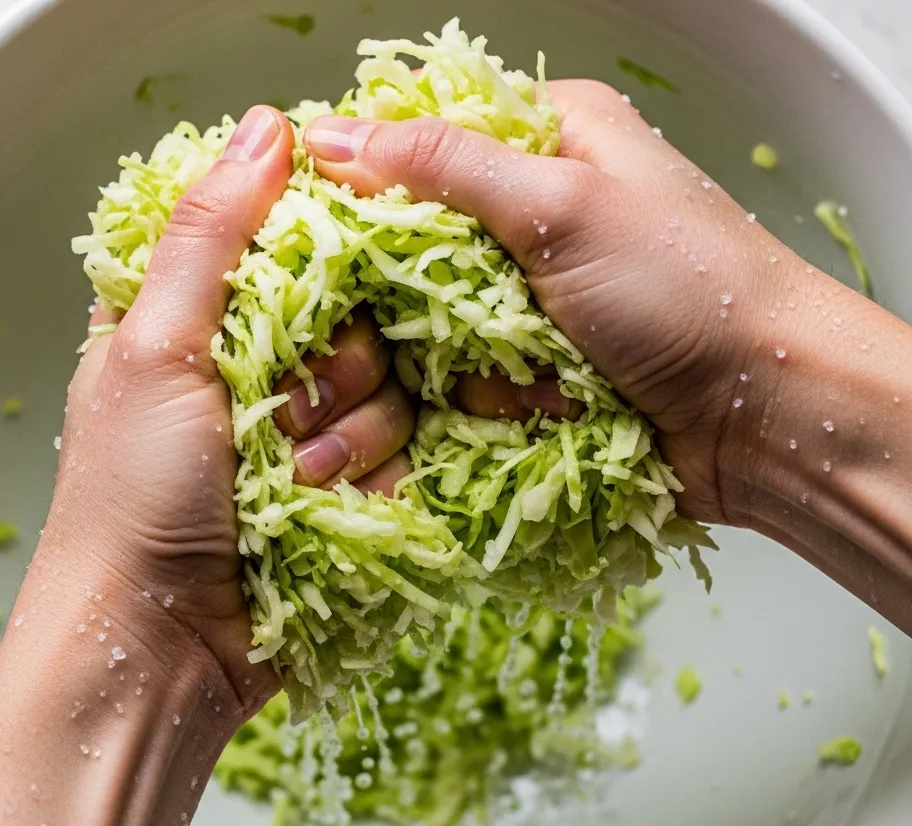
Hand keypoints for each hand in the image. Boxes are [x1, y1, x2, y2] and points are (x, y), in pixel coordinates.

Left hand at [0, 104, 416, 825]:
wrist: (160, 647)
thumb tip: (269, 130)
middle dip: (336, 374)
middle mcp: (263, 367)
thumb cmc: (133, 499)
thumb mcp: (153, 350)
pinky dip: (372, 482)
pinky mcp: (349, 488)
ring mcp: (312, 431)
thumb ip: (209, 240)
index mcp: (203, 317)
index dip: (328, 259)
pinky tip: (326, 510)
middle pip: (364, 319)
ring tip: (291, 483)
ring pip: (395, 392)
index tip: (325, 294)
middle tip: (282, 417)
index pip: (300, 243)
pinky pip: (407, 456)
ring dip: (350, 440)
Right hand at [303, 81, 806, 523]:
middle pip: (418, 249)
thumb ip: (445, 168)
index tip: (347, 233)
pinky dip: (500, 399)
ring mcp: (534, 302)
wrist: (763, 417)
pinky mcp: (536, 369)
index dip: (372, 186)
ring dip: (478, 361)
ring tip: (549, 370)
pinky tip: (553, 403)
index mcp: (549, 144)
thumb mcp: (563, 207)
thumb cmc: (686, 292)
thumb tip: (333, 137)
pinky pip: (471, 383)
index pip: (421, 144)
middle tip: (482, 318)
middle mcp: (537, 219)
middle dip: (434, 300)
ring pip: (436, 328)